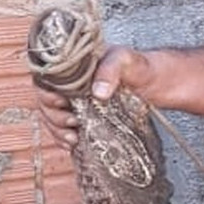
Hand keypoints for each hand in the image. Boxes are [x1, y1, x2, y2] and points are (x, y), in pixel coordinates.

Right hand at [33, 44, 154, 149]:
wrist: (158, 83)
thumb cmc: (140, 66)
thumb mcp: (125, 60)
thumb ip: (110, 70)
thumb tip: (98, 92)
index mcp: (73, 66)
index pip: (46, 79)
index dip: (46, 93)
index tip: (60, 103)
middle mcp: (71, 84)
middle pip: (46, 101)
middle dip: (53, 116)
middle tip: (72, 122)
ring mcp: (77, 101)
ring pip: (53, 117)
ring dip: (57, 130)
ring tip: (73, 138)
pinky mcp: (86, 117)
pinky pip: (66, 128)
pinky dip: (64, 138)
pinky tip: (73, 144)